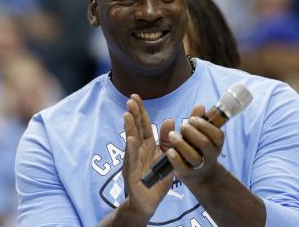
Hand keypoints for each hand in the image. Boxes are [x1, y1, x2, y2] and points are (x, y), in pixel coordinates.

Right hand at [122, 94, 173, 217]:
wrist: (149, 202)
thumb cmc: (156, 178)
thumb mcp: (167, 156)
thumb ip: (168, 139)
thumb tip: (170, 119)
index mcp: (147, 145)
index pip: (143, 124)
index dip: (140, 111)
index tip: (136, 96)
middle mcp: (138, 150)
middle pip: (135, 129)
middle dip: (133, 114)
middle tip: (130, 99)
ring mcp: (132, 160)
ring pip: (131, 141)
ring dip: (129, 128)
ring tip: (128, 114)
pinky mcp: (131, 172)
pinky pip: (132, 159)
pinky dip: (131, 149)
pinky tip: (131, 139)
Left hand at [165, 105, 224, 185]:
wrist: (196, 173)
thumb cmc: (196, 147)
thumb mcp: (197, 133)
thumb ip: (197, 119)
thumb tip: (200, 106)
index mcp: (216, 144)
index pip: (217, 135)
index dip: (205, 126)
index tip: (192, 119)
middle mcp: (210, 155)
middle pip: (205, 144)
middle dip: (192, 132)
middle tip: (182, 126)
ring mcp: (199, 166)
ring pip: (194, 157)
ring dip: (181, 144)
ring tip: (172, 135)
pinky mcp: (187, 174)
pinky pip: (182, 168)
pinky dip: (175, 159)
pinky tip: (170, 151)